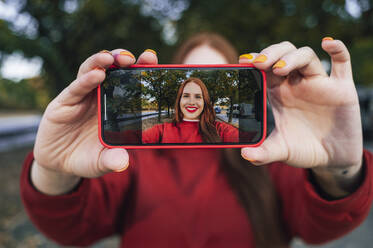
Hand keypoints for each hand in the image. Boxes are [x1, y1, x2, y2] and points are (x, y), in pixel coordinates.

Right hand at [33, 49, 157, 182]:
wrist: (59, 162)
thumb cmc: (87, 157)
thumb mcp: (101, 162)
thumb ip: (112, 160)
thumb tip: (123, 162)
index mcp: (117, 107)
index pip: (131, 83)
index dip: (142, 70)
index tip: (154, 61)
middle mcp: (102, 97)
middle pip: (115, 71)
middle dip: (126, 59)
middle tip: (141, 57)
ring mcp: (84, 97)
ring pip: (93, 71)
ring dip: (103, 61)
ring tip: (113, 58)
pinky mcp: (65, 101)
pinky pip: (77, 87)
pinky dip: (86, 80)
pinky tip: (97, 75)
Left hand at [240, 38, 362, 171]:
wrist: (332, 159)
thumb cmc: (304, 150)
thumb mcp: (282, 151)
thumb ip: (263, 153)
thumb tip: (244, 154)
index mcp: (279, 93)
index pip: (265, 70)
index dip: (255, 62)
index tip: (243, 61)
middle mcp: (297, 84)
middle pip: (283, 55)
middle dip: (271, 54)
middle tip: (259, 63)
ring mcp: (319, 84)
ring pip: (306, 56)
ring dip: (292, 57)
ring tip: (280, 69)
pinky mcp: (341, 88)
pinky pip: (343, 63)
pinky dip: (338, 49)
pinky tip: (327, 43)